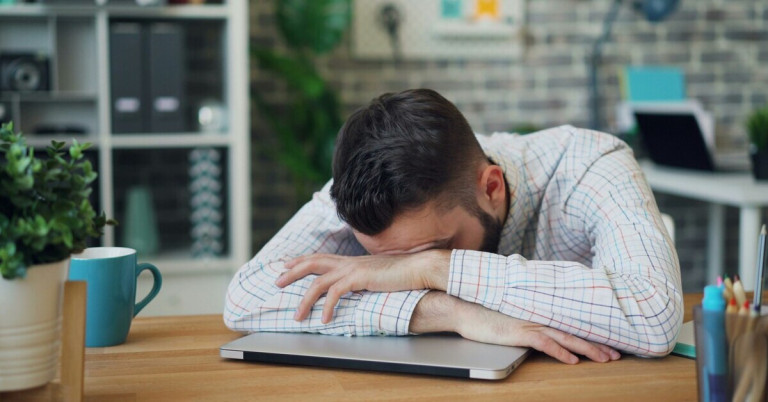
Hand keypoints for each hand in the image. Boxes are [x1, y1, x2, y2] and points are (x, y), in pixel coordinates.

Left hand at [275, 250, 449, 322]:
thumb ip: (364, 278)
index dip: (301, 260)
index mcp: (352, 261)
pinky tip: (325, 319)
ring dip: (305, 300)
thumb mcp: (377, 275)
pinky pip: (335, 293)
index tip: (286, 265)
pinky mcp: (359, 278)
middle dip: (292, 272)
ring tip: (298, 316)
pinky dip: (327, 307)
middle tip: (276, 282)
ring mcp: (353, 269)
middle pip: (312, 263)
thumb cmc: (402, 273)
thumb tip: (357, 286)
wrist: (418, 268)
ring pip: (318, 282)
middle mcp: (348, 262)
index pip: (320, 257)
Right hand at [410, 292, 620, 364]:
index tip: (608, 342)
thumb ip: (526, 318)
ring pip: (566, 337)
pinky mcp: (519, 332)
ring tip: (605, 358)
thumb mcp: (510, 315)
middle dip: (598, 344)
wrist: (464, 307)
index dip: (590, 334)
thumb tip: (538, 326)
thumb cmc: (484, 311)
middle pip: (574, 331)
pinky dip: (560, 352)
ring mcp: (530, 323)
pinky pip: (545, 343)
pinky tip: (572, 360)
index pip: (570, 324)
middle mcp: (538, 316)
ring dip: (587, 349)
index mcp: (538, 312)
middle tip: (617, 354)